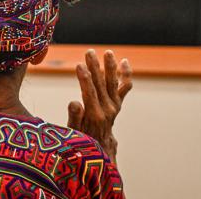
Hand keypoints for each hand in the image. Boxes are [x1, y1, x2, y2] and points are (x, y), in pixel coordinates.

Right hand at [67, 49, 131, 163]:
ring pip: (113, 83)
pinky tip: (124, 62)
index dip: (84, 79)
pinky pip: (124, 87)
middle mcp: (108, 110)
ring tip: (108, 52)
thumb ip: (74, 117)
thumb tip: (74, 102)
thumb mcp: (73, 132)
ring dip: (110, 67)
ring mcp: (115, 106)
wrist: (99, 148)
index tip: (79, 65)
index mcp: (95, 116)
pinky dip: (126, 75)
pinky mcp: (118, 103)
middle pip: (101, 84)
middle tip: (89, 52)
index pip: (89, 93)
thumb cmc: (81, 139)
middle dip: (95, 67)